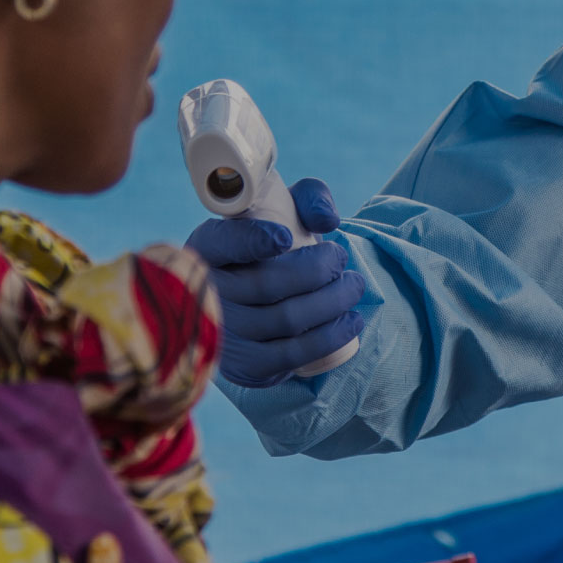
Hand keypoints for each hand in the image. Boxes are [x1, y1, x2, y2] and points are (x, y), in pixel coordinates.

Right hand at [185, 178, 366, 388]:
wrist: (256, 303)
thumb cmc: (273, 248)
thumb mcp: (285, 209)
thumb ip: (309, 197)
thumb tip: (327, 221)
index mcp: (208, 247)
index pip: (223, 243)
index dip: (252, 241)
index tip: (285, 237)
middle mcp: (208, 292)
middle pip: (267, 284)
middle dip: (318, 270)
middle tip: (342, 258)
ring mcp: (226, 333)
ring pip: (286, 319)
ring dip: (332, 301)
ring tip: (354, 285)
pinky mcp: (247, 365)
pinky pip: (293, 354)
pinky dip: (329, 337)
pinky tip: (351, 320)